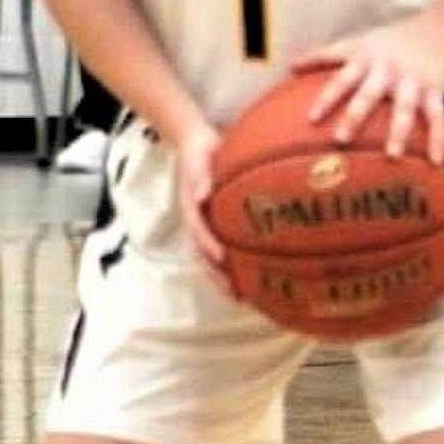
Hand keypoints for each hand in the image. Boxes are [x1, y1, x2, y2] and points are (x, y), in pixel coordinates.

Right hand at [175, 119, 233, 293]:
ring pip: (210, 259)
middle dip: (217, 276)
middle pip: (203, 255)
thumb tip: (202, 196)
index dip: (208, 246)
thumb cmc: (199, 152)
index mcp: (191, 208)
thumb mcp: (198, 158)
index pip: (198, 231)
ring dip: (224, 279)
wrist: (195, 146)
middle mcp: (196, 222)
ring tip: (245, 297)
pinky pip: (222, 250)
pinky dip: (233, 267)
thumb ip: (200, 176)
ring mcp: (204, 227)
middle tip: (237, 294)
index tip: (222, 258)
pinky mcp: (215, 226)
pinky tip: (252, 278)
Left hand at [290, 18, 443, 162]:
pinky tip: (434, 162)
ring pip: (405, 108)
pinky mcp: (434, 89)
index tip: (312, 120)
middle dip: (356, 116)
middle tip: (341, 139)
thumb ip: (325, 56)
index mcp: (365, 60)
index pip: (341, 80)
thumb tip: (290, 66)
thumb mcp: (356, 43)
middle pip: (369, 94)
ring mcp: (412, 81)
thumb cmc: (386, 43)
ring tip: (392, 156)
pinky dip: (437, 139)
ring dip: (398, 132)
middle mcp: (387, 70)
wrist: (434, 31)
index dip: (327, 99)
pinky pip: (436, 117)